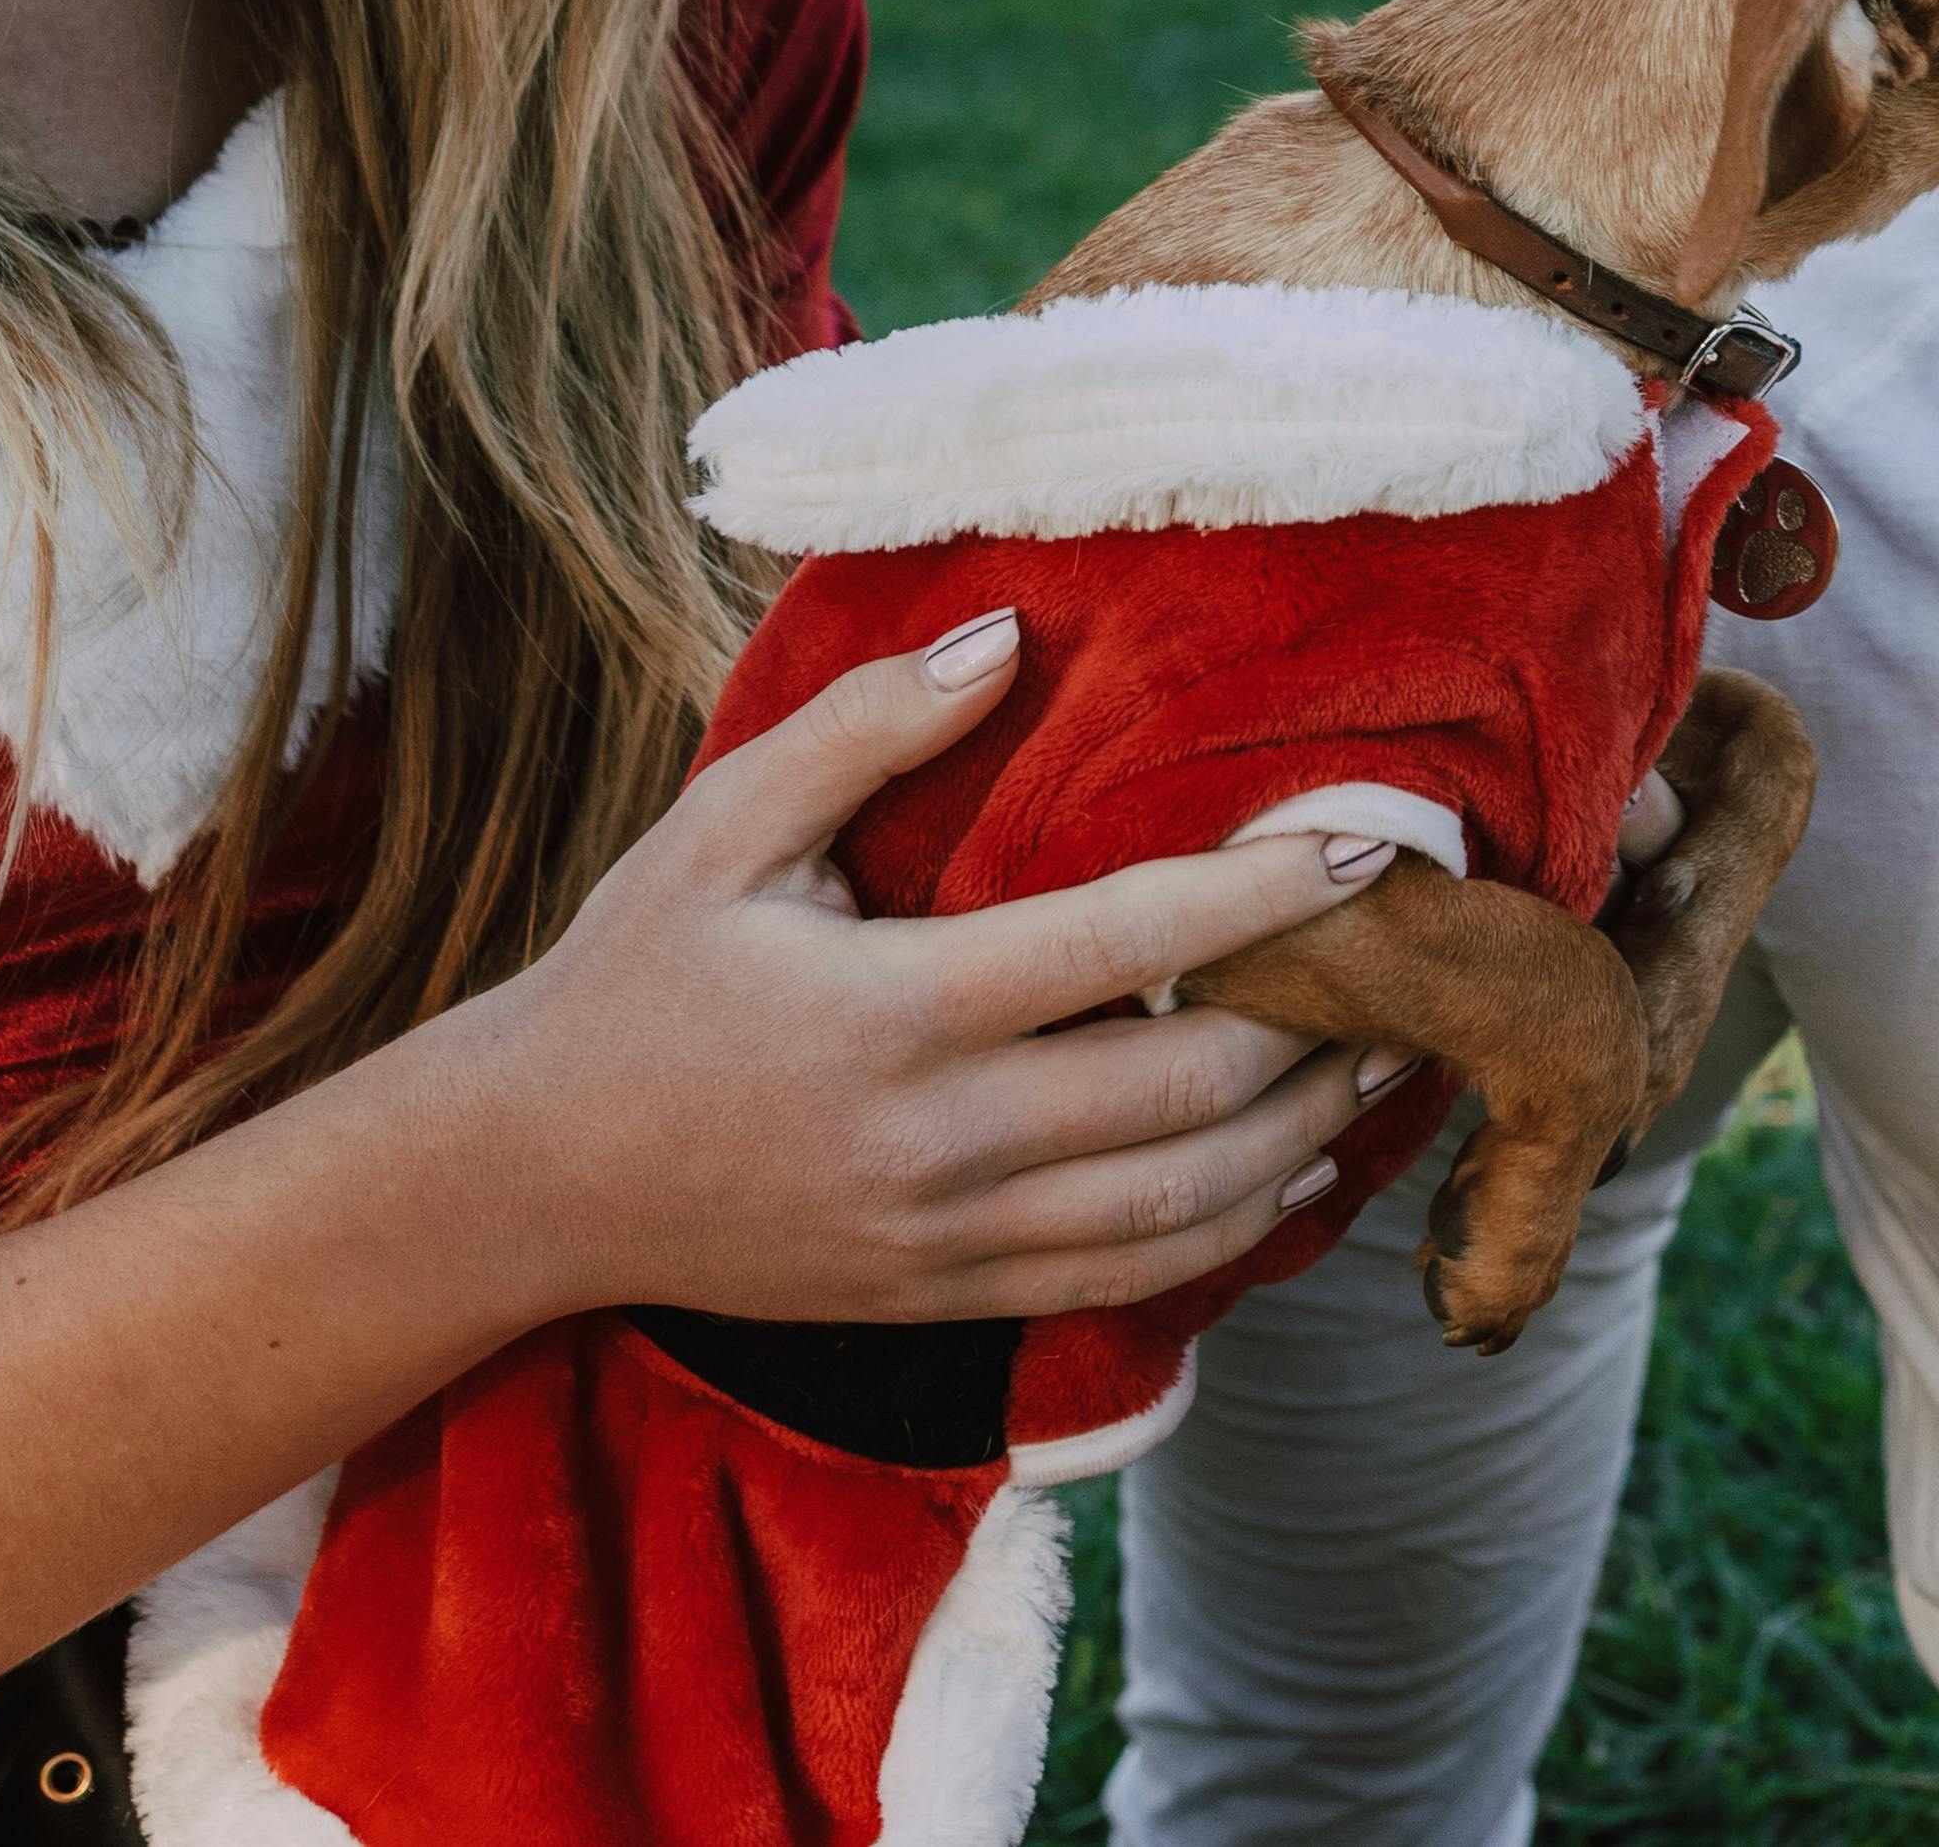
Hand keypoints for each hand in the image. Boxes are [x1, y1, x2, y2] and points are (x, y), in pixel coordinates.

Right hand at [431, 610, 1387, 1325]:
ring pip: (1182, 1208)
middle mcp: (939, 1139)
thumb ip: (866, 728)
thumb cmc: (634, 978)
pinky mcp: (944, 1300)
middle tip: (1410, 960)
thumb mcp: (723, 828)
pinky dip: (1235, 1233)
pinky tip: (1296, 1176)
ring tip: (1387, 1060)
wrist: (529, 1180)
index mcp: (896, 1010)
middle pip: (1189, 1094)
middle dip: (1321, 1028)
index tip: (1370, 846)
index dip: (1266, 897)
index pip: (1127, 945)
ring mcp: (947, 1237)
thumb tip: (1003, 639)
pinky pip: (1129, 1280)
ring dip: (1305, 1138)